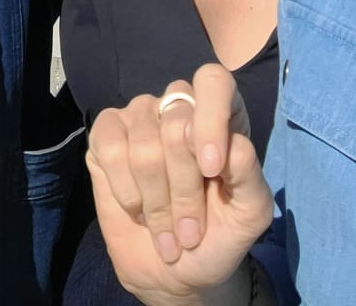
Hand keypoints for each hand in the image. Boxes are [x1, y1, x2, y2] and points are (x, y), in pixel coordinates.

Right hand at [85, 63, 273, 305]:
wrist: (173, 273)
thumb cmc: (217, 236)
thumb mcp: (249, 213)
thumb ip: (249, 174)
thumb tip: (230, 145)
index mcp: (221, 114)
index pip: (213, 82)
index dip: (210, 120)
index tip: (211, 170)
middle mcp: (178, 106)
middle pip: (176, 125)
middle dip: (184, 191)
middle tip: (190, 230)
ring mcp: (139, 116)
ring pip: (144, 146)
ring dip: (157, 203)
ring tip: (166, 228)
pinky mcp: (105, 134)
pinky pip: (109, 148)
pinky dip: (126, 191)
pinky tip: (136, 208)